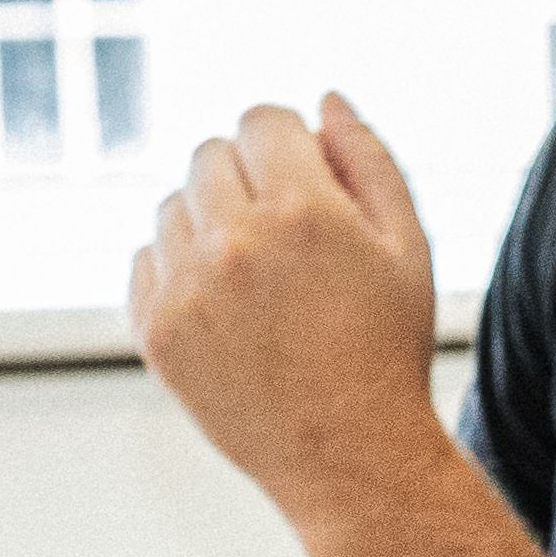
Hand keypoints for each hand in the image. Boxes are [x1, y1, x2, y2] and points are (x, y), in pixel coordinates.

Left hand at [130, 95, 442, 518]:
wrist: (349, 455)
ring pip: (172, 206)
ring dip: (210, 223)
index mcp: (304, 211)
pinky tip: (229, 309)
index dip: (289, 144)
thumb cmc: (387, 348)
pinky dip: (180, 271)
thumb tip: (323, 101)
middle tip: (288, 236)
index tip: (308, 180)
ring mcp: (186, 288)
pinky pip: (146, 260)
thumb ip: (369, 161)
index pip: (261, 120)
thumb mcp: (408, 247)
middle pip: (209, 155)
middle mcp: (234, 241)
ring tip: (260, 279)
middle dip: (247, 177)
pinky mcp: (155, 330)